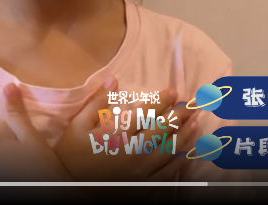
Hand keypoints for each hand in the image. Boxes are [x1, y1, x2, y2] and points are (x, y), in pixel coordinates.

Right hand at [53, 78, 197, 189]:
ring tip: (197, 124)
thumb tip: (112, 79)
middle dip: (179, 116)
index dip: (161, 102)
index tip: (173, 92)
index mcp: (116, 135)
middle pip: (162, 131)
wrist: (70, 189)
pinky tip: (187, 155)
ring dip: (184, 136)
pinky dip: (178, 164)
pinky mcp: (142, 187)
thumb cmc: (72, 155)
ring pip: (168, 152)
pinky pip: (165, 175)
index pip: (145, 114)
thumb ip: (96, 103)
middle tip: (193, 105)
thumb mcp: (77, 126)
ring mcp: (139, 172)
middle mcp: (132, 152)